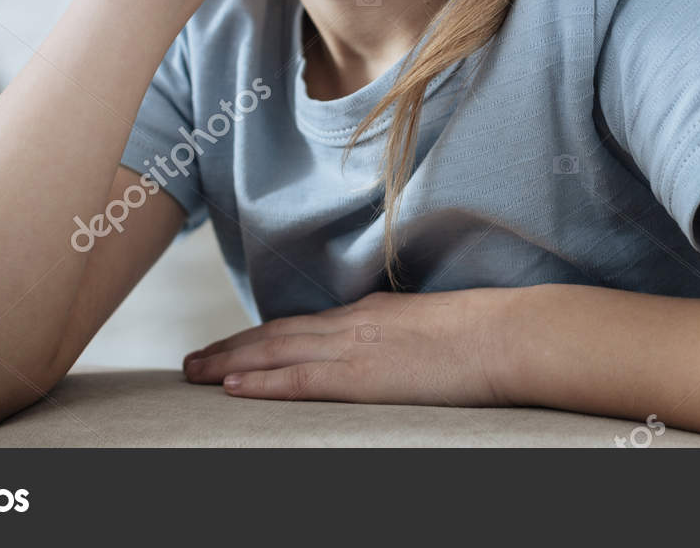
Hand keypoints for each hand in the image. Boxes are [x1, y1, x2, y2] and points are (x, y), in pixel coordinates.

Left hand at [182, 289, 516, 406]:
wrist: (508, 334)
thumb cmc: (487, 334)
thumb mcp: (432, 329)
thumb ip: (401, 339)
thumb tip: (391, 355)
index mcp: (371, 312)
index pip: (301, 325)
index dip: (260, 336)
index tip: (230, 346)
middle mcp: (354, 323)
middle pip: (276, 334)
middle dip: (231, 348)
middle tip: (191, 362)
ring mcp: (357, 347)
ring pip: (276, 352)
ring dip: (230, 363)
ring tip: (193, 374)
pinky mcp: (364, 376)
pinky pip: (301, 380)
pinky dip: (262, 382)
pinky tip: (232, 387)